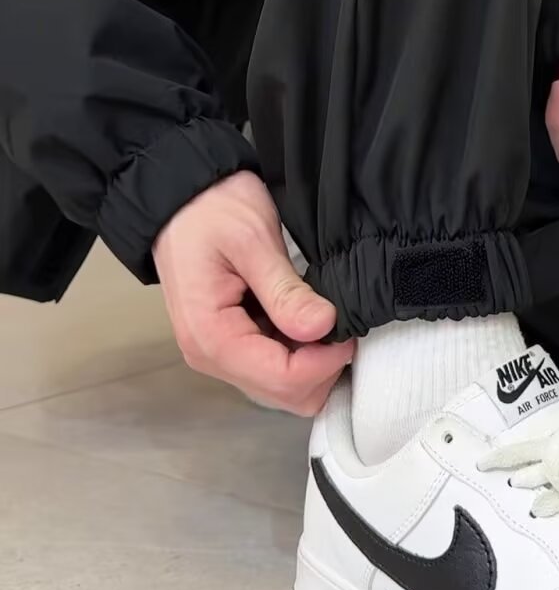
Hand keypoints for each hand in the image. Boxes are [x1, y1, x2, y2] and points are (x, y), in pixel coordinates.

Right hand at [153, 171, 352, 412]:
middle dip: (322, 366)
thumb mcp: (252, 239)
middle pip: (285, 395)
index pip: (283, 379)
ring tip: (325, 315)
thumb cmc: (210, 208)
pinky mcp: (230, 342)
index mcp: (211, 337)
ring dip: (313, 361)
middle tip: (343, 322)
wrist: (179, 194)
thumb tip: (323, 326)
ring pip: (283, 387)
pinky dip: (300, 352)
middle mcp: (210, 357)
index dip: (325, 361)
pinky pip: (273, 366)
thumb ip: (285, 290)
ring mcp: (218, 352)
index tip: (348, 327)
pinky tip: (308, 317)